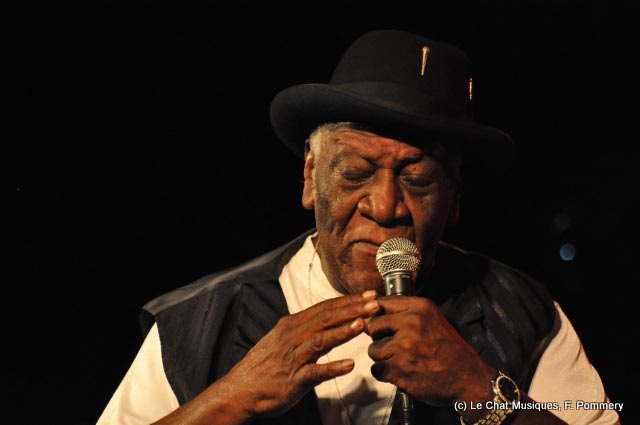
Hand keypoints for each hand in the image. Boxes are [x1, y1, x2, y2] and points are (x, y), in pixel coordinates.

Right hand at [217, 291, 380, 418]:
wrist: (240, 390)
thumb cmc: (265, 365)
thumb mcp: (283, 339)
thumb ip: (306, 328)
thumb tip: (329, 319)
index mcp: (292, 325)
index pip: (324, 308)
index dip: (348, 301)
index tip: (368, 296)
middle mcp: (293, 337)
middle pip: (326, 318)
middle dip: (352, 310)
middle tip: (374, 304)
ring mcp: (293, 357)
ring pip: (321, 340)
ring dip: (343, 331)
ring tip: (363, 324)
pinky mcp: (294, 380)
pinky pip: (315, 372)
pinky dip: (333, 367)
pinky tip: (349, 365)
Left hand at [366, 296, 494, 406]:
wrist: (467, 378)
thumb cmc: (449, 349)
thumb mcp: (432, 319)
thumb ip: (407, 312)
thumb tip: (374, 308)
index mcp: (420, 308)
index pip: (382, 303)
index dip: (375, 314)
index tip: (378, 322)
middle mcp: (411, 323)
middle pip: (372, 326)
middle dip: (378, 337)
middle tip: (392, 345)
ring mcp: (404, 347)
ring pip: (373, 350)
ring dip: (383, 357)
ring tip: (400, 360)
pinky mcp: (399, 369)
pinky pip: (377, 369)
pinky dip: (385, 373)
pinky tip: (400, 372)